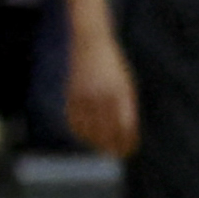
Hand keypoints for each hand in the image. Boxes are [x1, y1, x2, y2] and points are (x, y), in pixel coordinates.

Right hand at [66, 41, 139, 160]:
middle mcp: (102, 95)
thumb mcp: (126, 85)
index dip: (127, 142)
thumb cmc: (114, 67)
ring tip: (100, 148)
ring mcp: (85, 94)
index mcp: (121, 93)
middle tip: (114, 154)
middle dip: (111, 146)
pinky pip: (74, 119)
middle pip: (107, 131)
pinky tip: (85, 135)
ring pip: (89, 128)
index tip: (127, 151)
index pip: (125, 127)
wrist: (91, 43)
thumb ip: (126, 108)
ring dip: (95, 141)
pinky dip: (79, 131)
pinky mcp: (71, 93)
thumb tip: (123, 135)